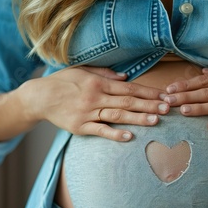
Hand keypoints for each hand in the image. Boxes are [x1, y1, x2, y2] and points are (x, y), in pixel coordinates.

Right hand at [20, 66, 169, 140]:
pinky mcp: (80, 127)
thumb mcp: (84, 71)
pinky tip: (129, 136)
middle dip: (150, 104)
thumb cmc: (63, 82)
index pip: (130, 88)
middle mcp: (96, 97)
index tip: (164, 95)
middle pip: (128, 101)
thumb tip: (126, 77)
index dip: (148, 92)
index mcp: (99, 83)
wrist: (39, 97)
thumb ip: (106, 74)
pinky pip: (100, 130)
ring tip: (156, 120)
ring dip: (138, 118)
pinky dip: (114, 134)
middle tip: (168, 108)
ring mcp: (89, 112)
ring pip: (118, 115)